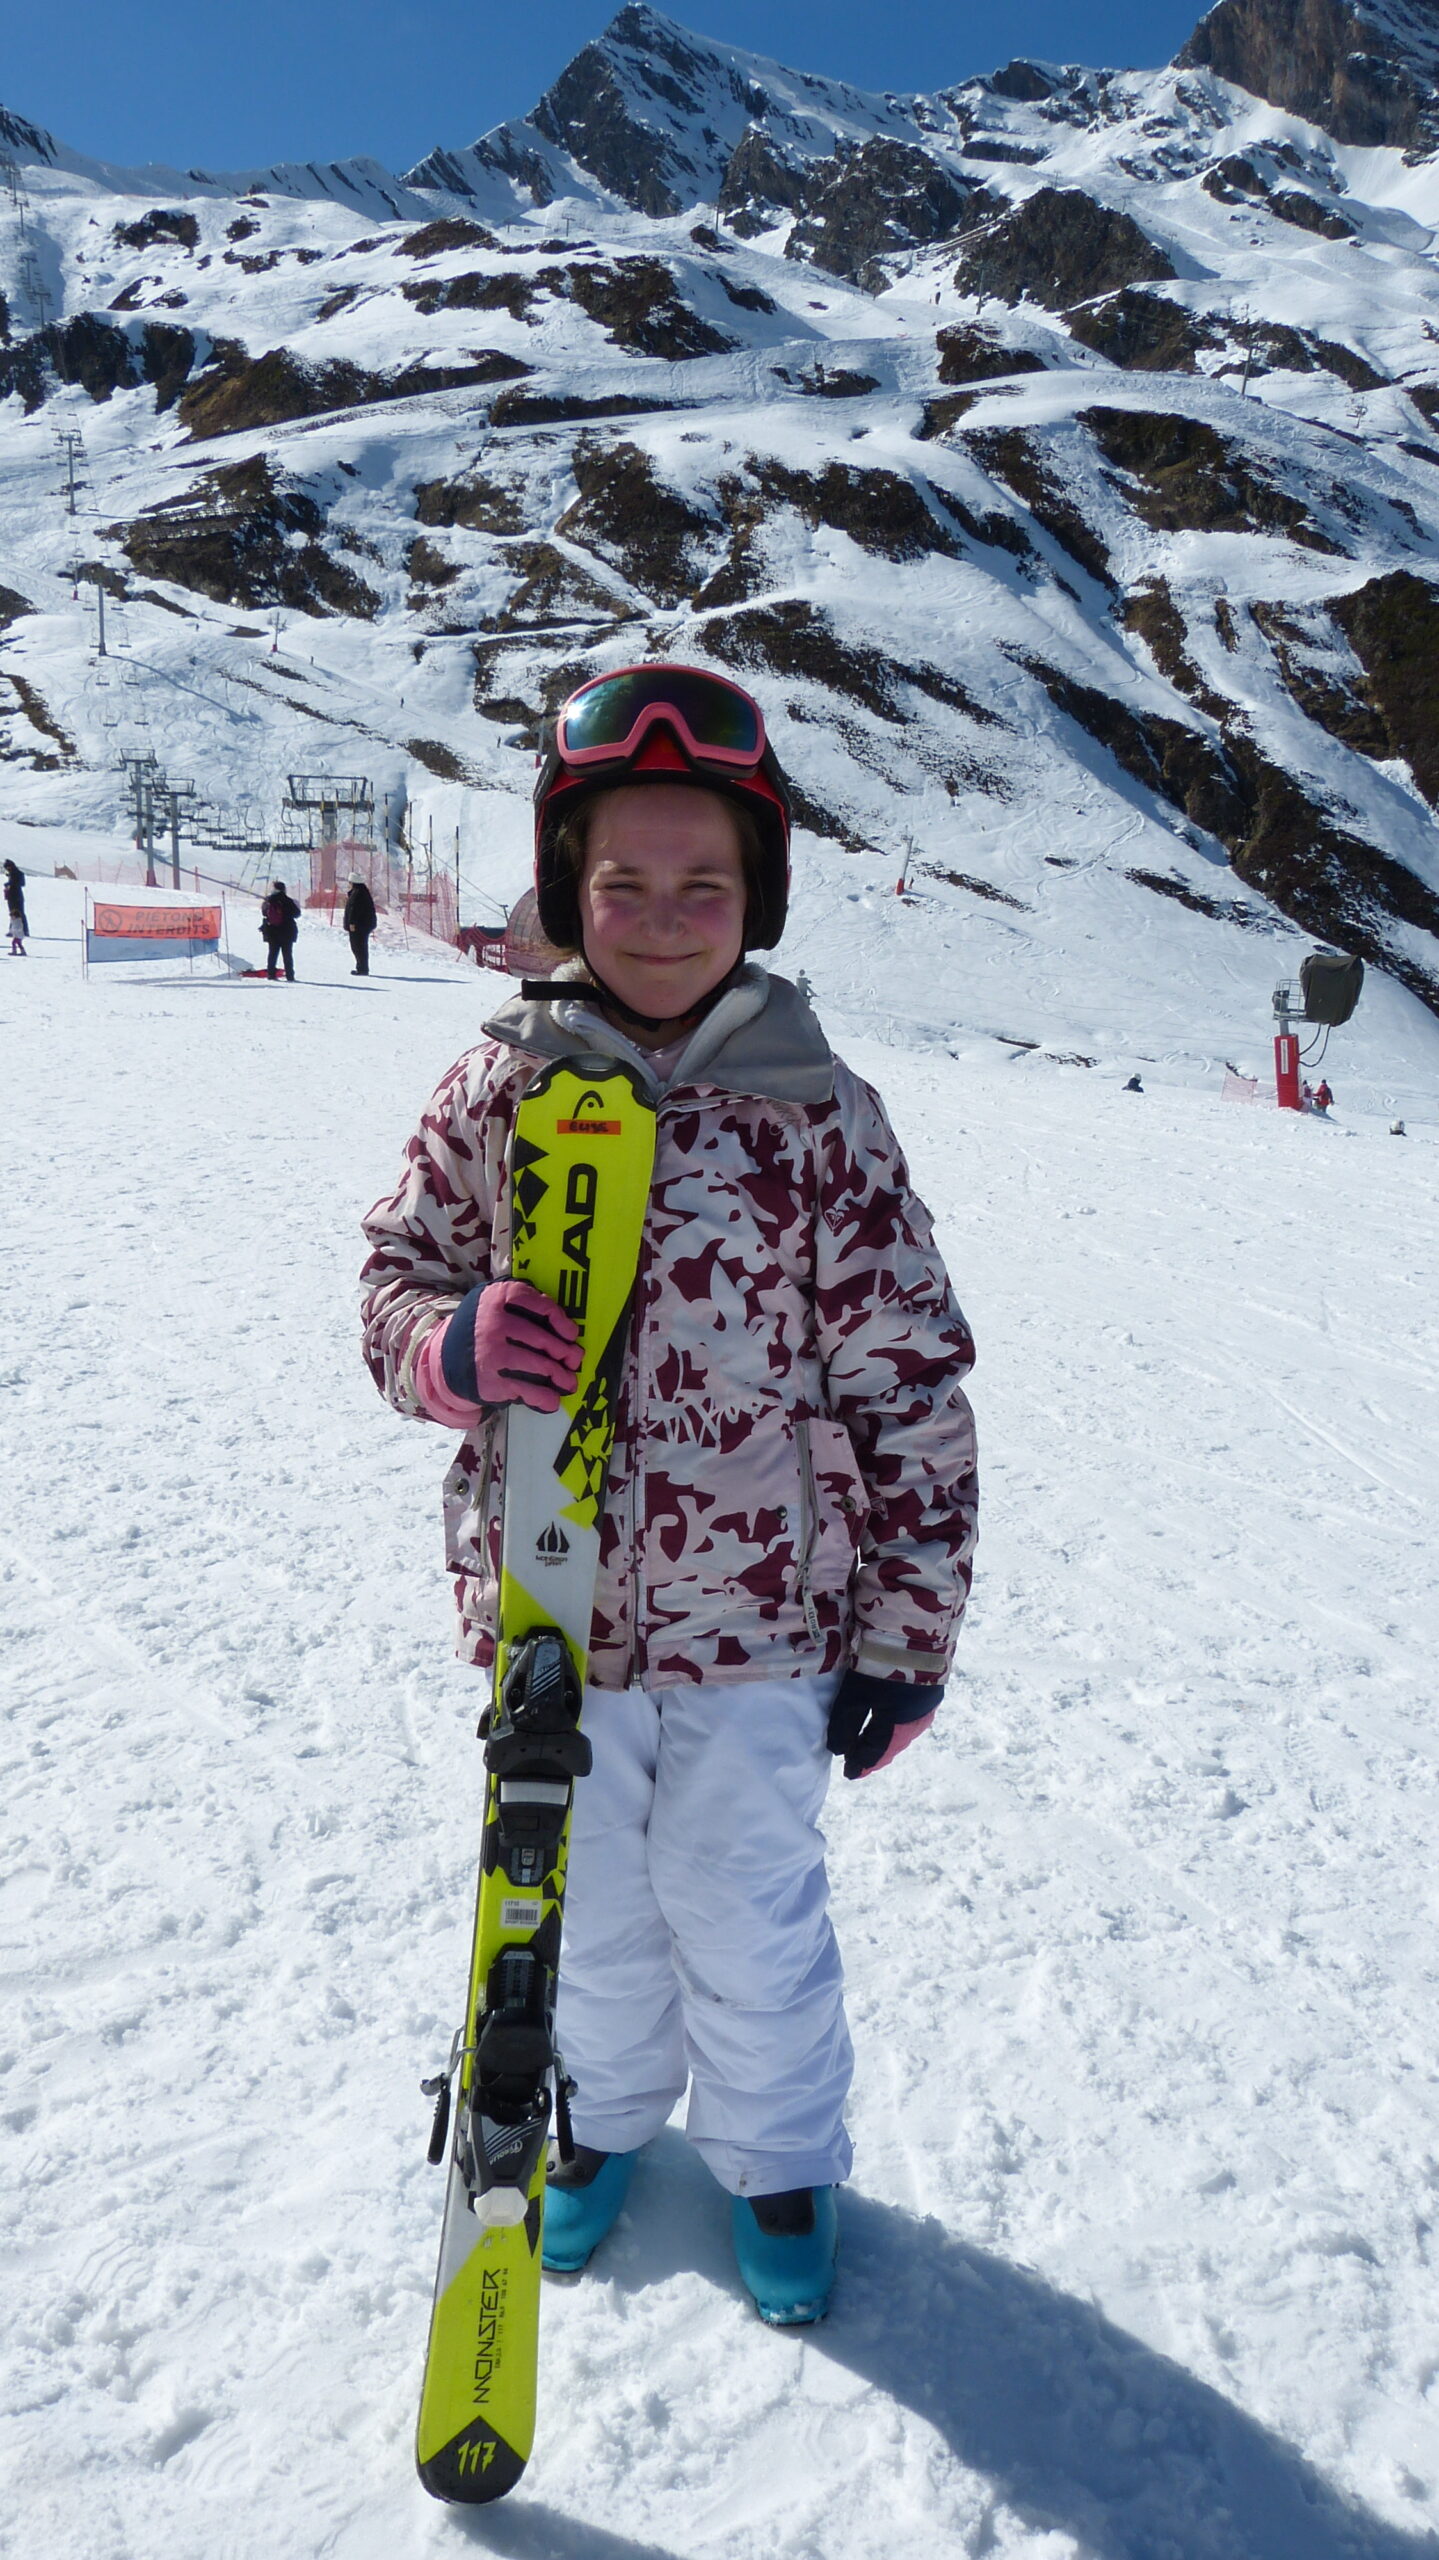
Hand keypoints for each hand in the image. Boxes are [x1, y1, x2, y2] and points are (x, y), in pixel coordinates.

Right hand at [442, 1280, 581, 1412]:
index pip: (535, 1303)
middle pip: (541, 1338)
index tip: (571, 1332)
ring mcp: (491, 1354)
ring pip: (539, 1365)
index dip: (559, 1318)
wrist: (444, 1359)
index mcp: (495, 1299)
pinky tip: (552, 1399)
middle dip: (564, 1352)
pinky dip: (544, 1398)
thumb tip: (562, 1326)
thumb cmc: (480, 1330)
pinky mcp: (491, 1381)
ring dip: (561, 1376)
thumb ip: (521, 1306)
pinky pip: (527, 1390)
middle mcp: (492, 1324)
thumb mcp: (492, 1306)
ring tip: (568, 1381)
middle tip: (574, 1359)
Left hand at [826, 1667, 941, 1779]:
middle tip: (859, 1762)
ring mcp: (926, 1708)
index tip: (850, 1773)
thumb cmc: (883, 1666)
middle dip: (874, 1755)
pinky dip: (897, 1727)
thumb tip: (838, 1751)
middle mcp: (915, 1723)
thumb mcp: (856, 1695)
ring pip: (903, 1734)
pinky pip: (911, 1720)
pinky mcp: (930, 1692)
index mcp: (897, 1727)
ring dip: (887, 1742)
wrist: (917, 1634)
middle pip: (892, 1746)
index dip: (861, 1764)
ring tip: (872, 1745)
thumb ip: (846, 1724)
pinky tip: (891, 1723)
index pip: (876, 1754)